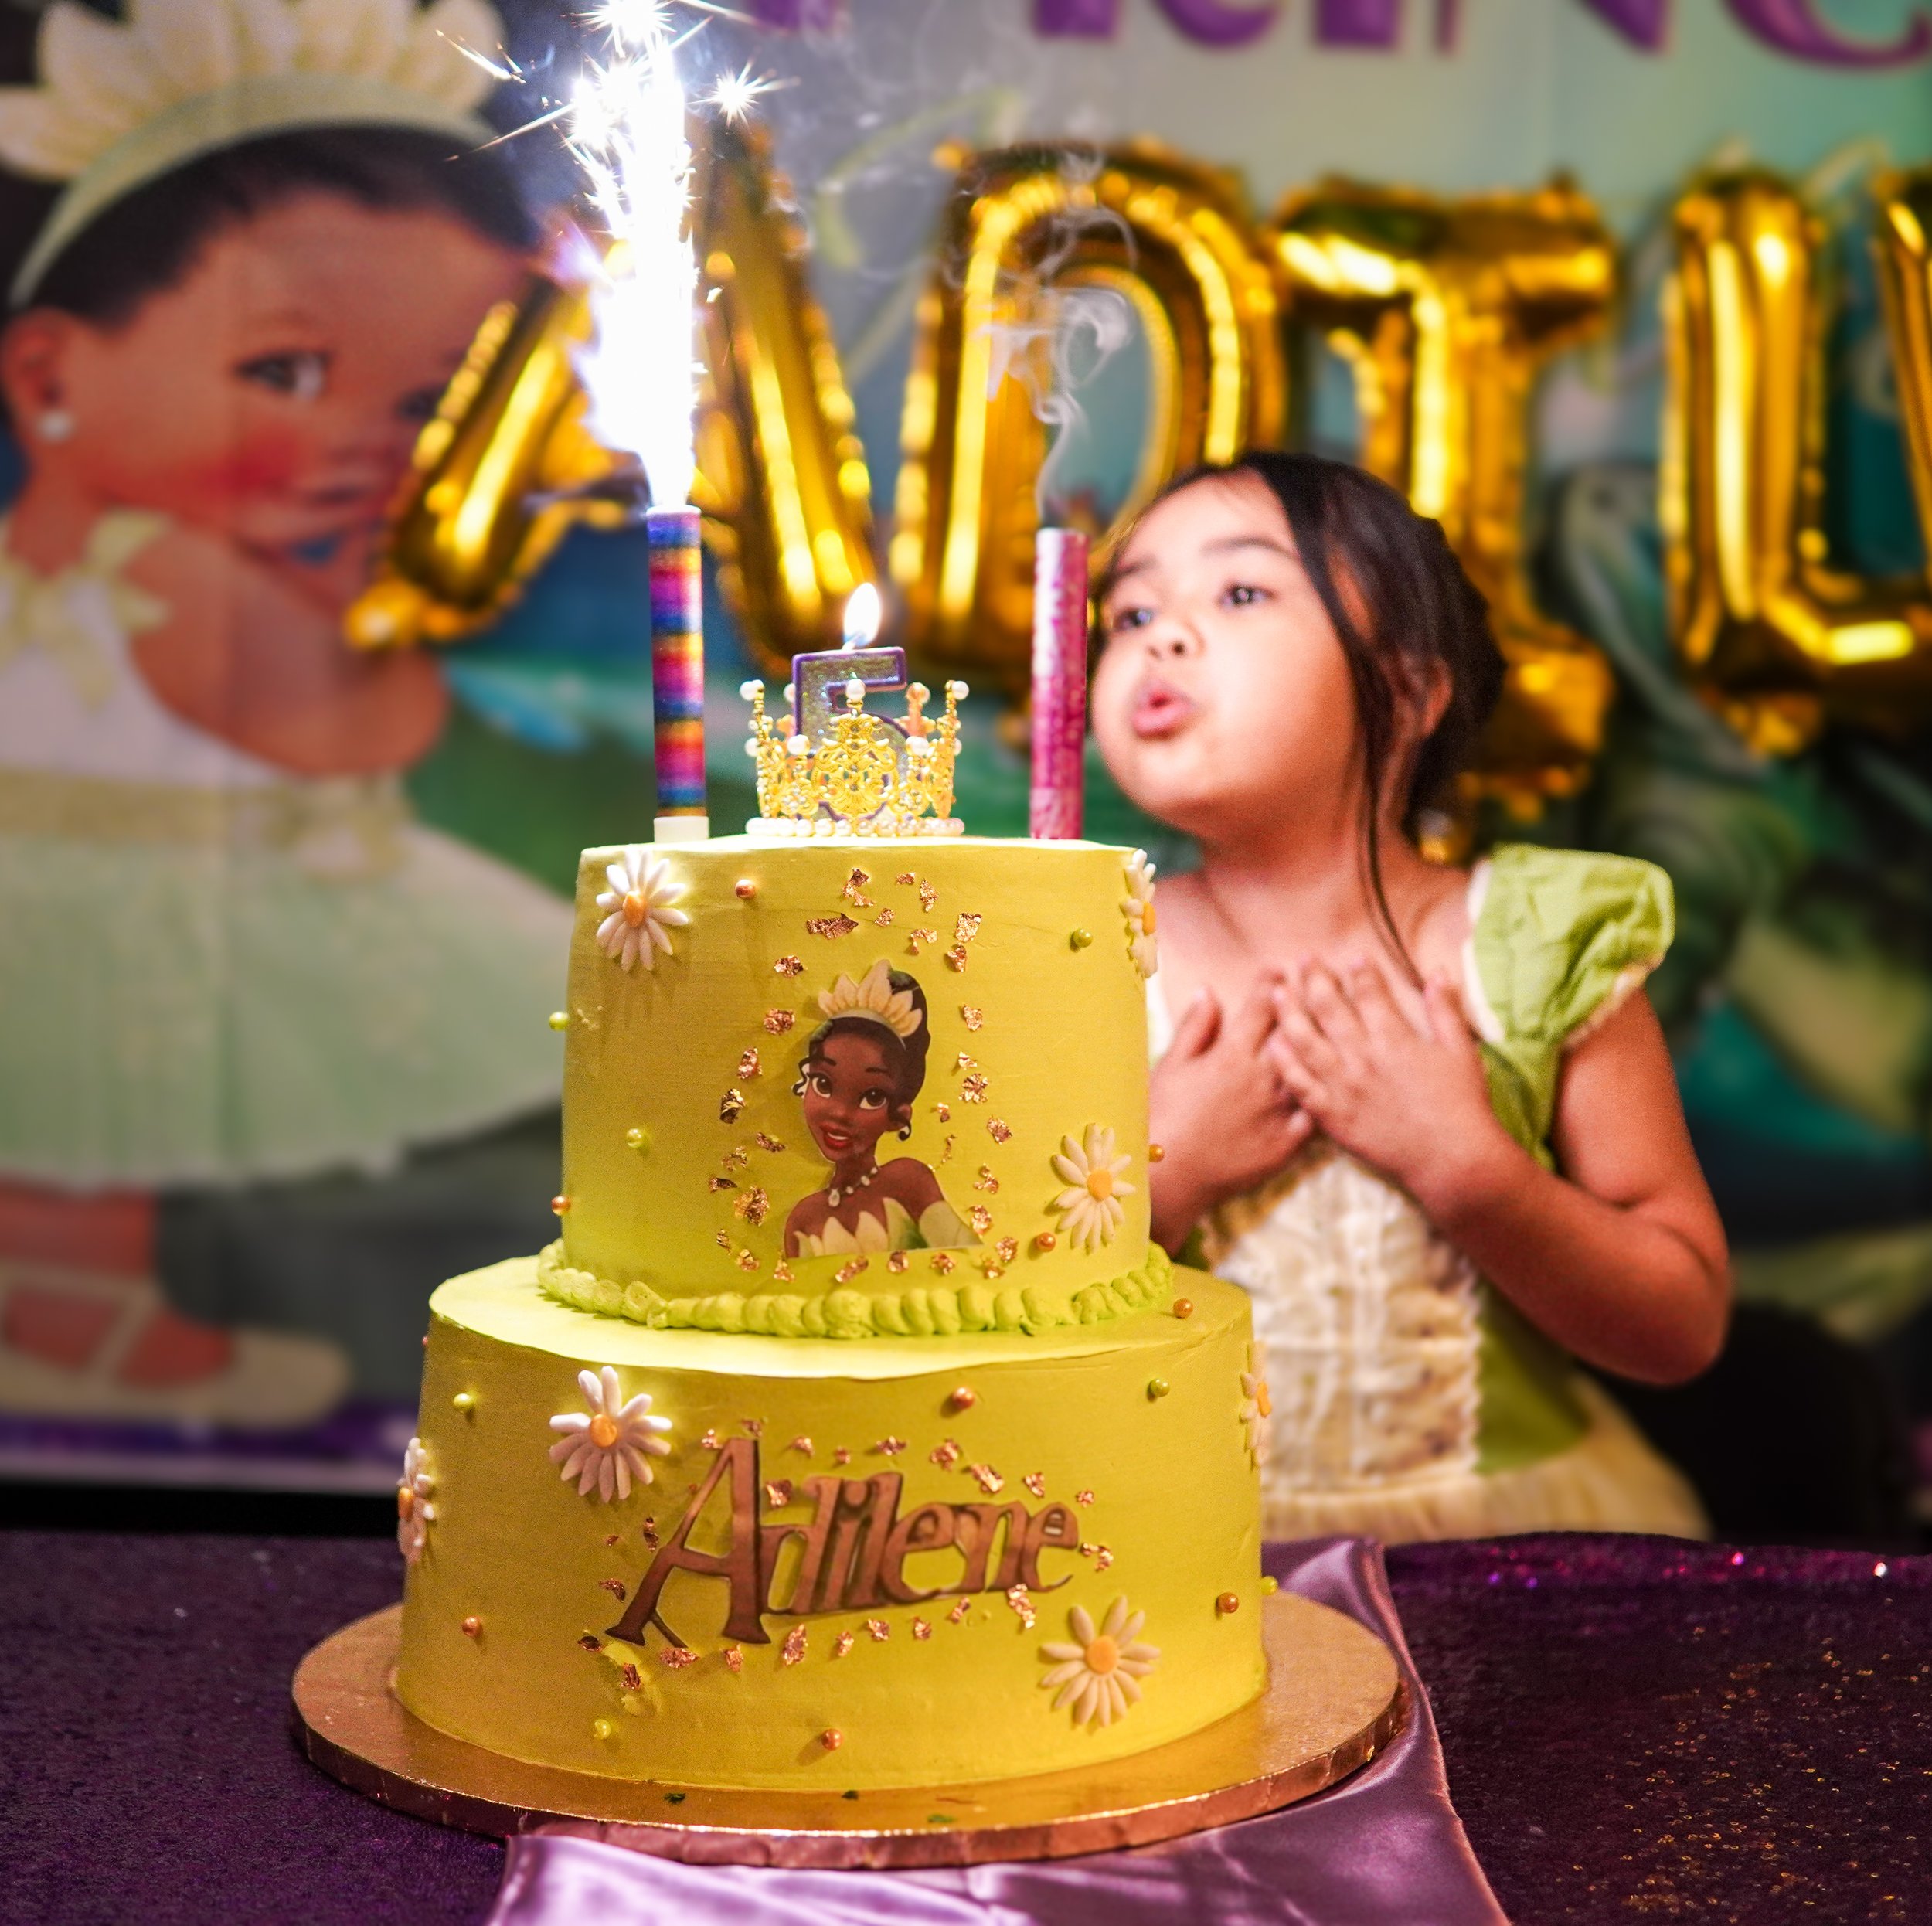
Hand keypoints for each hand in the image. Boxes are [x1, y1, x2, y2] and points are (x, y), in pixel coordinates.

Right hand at [1149, 978, 1314, 1249]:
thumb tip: (1207, 991)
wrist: (1168, 1175)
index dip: (1270, 983)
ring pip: (1313, 1071)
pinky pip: (1316, 1116)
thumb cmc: (1161, 1117)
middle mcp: (1261, 1078)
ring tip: (1333, 1033)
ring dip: (1322, 1049)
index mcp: (1231, 1055)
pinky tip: (1334, 1089)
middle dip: (1307, 1006)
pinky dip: (1324, 1099)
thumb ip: (1195, 1027)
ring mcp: (1278, 1112)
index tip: (1279, 970)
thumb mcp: (1171, 1065)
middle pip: (1296, 1032)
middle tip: (1319, 985)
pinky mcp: (1286, 1144)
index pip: (1259, 1007)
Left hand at [1268, 957, 1512, 1211]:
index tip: (1351, 956)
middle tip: (1304, 959)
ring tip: (1278, 991)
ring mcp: (1342, 1086)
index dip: (1359, 970)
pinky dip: (1284, 1062)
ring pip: (1305, 1041)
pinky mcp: (1331, 1115)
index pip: (1369, 992)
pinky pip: (1299, 1084)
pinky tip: (1273, 1044)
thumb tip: (1437, 970)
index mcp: (1394, 1038)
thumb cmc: (1461, 1105)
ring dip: (1289, 1012)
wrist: (1449, 1159)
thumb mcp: (1460, 1050)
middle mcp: (1362, 1057)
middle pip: (1328, 1008)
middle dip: (1314, 978)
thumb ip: (1445, 1009)